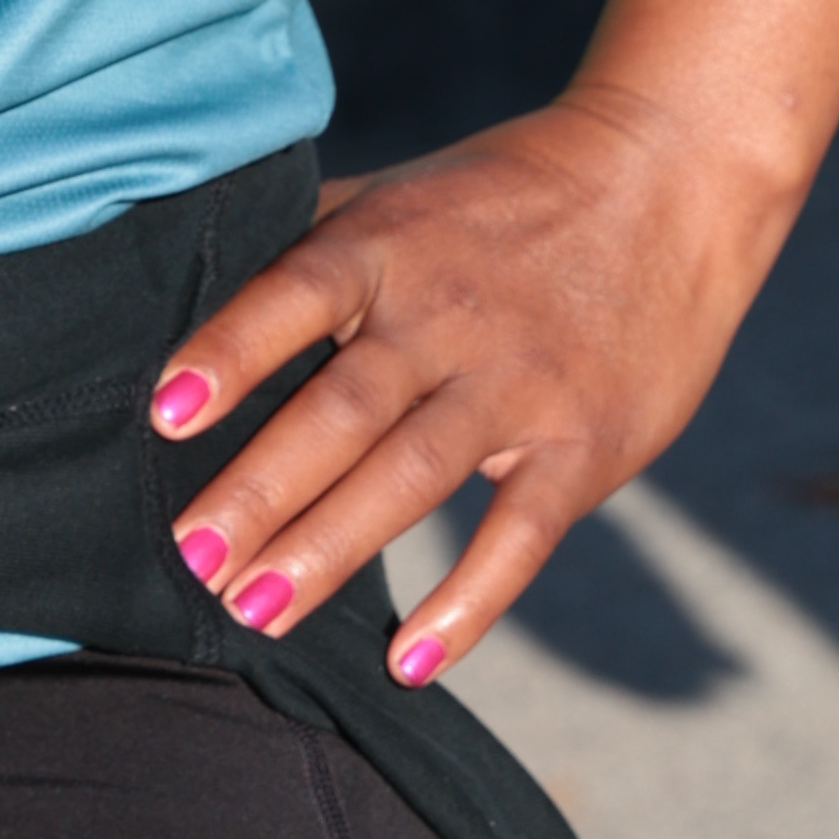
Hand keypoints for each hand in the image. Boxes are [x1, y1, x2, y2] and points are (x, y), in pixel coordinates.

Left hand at [142, 84, 792, 685]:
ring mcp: (522, 382)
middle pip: (343, 409)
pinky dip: (468, 603)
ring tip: (255, 611)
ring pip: (413, 476)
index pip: (295, 294)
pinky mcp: (587, 444)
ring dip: (330, 549)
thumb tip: (182, 288)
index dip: (230, 351)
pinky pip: (520, 536)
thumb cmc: (501, 197)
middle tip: (191, 562)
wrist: (673, 178)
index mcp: (387, 243)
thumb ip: (306, 247)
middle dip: (261, 490)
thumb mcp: (400, 198)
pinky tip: (407, 659)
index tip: (165, 414)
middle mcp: (448, 313)